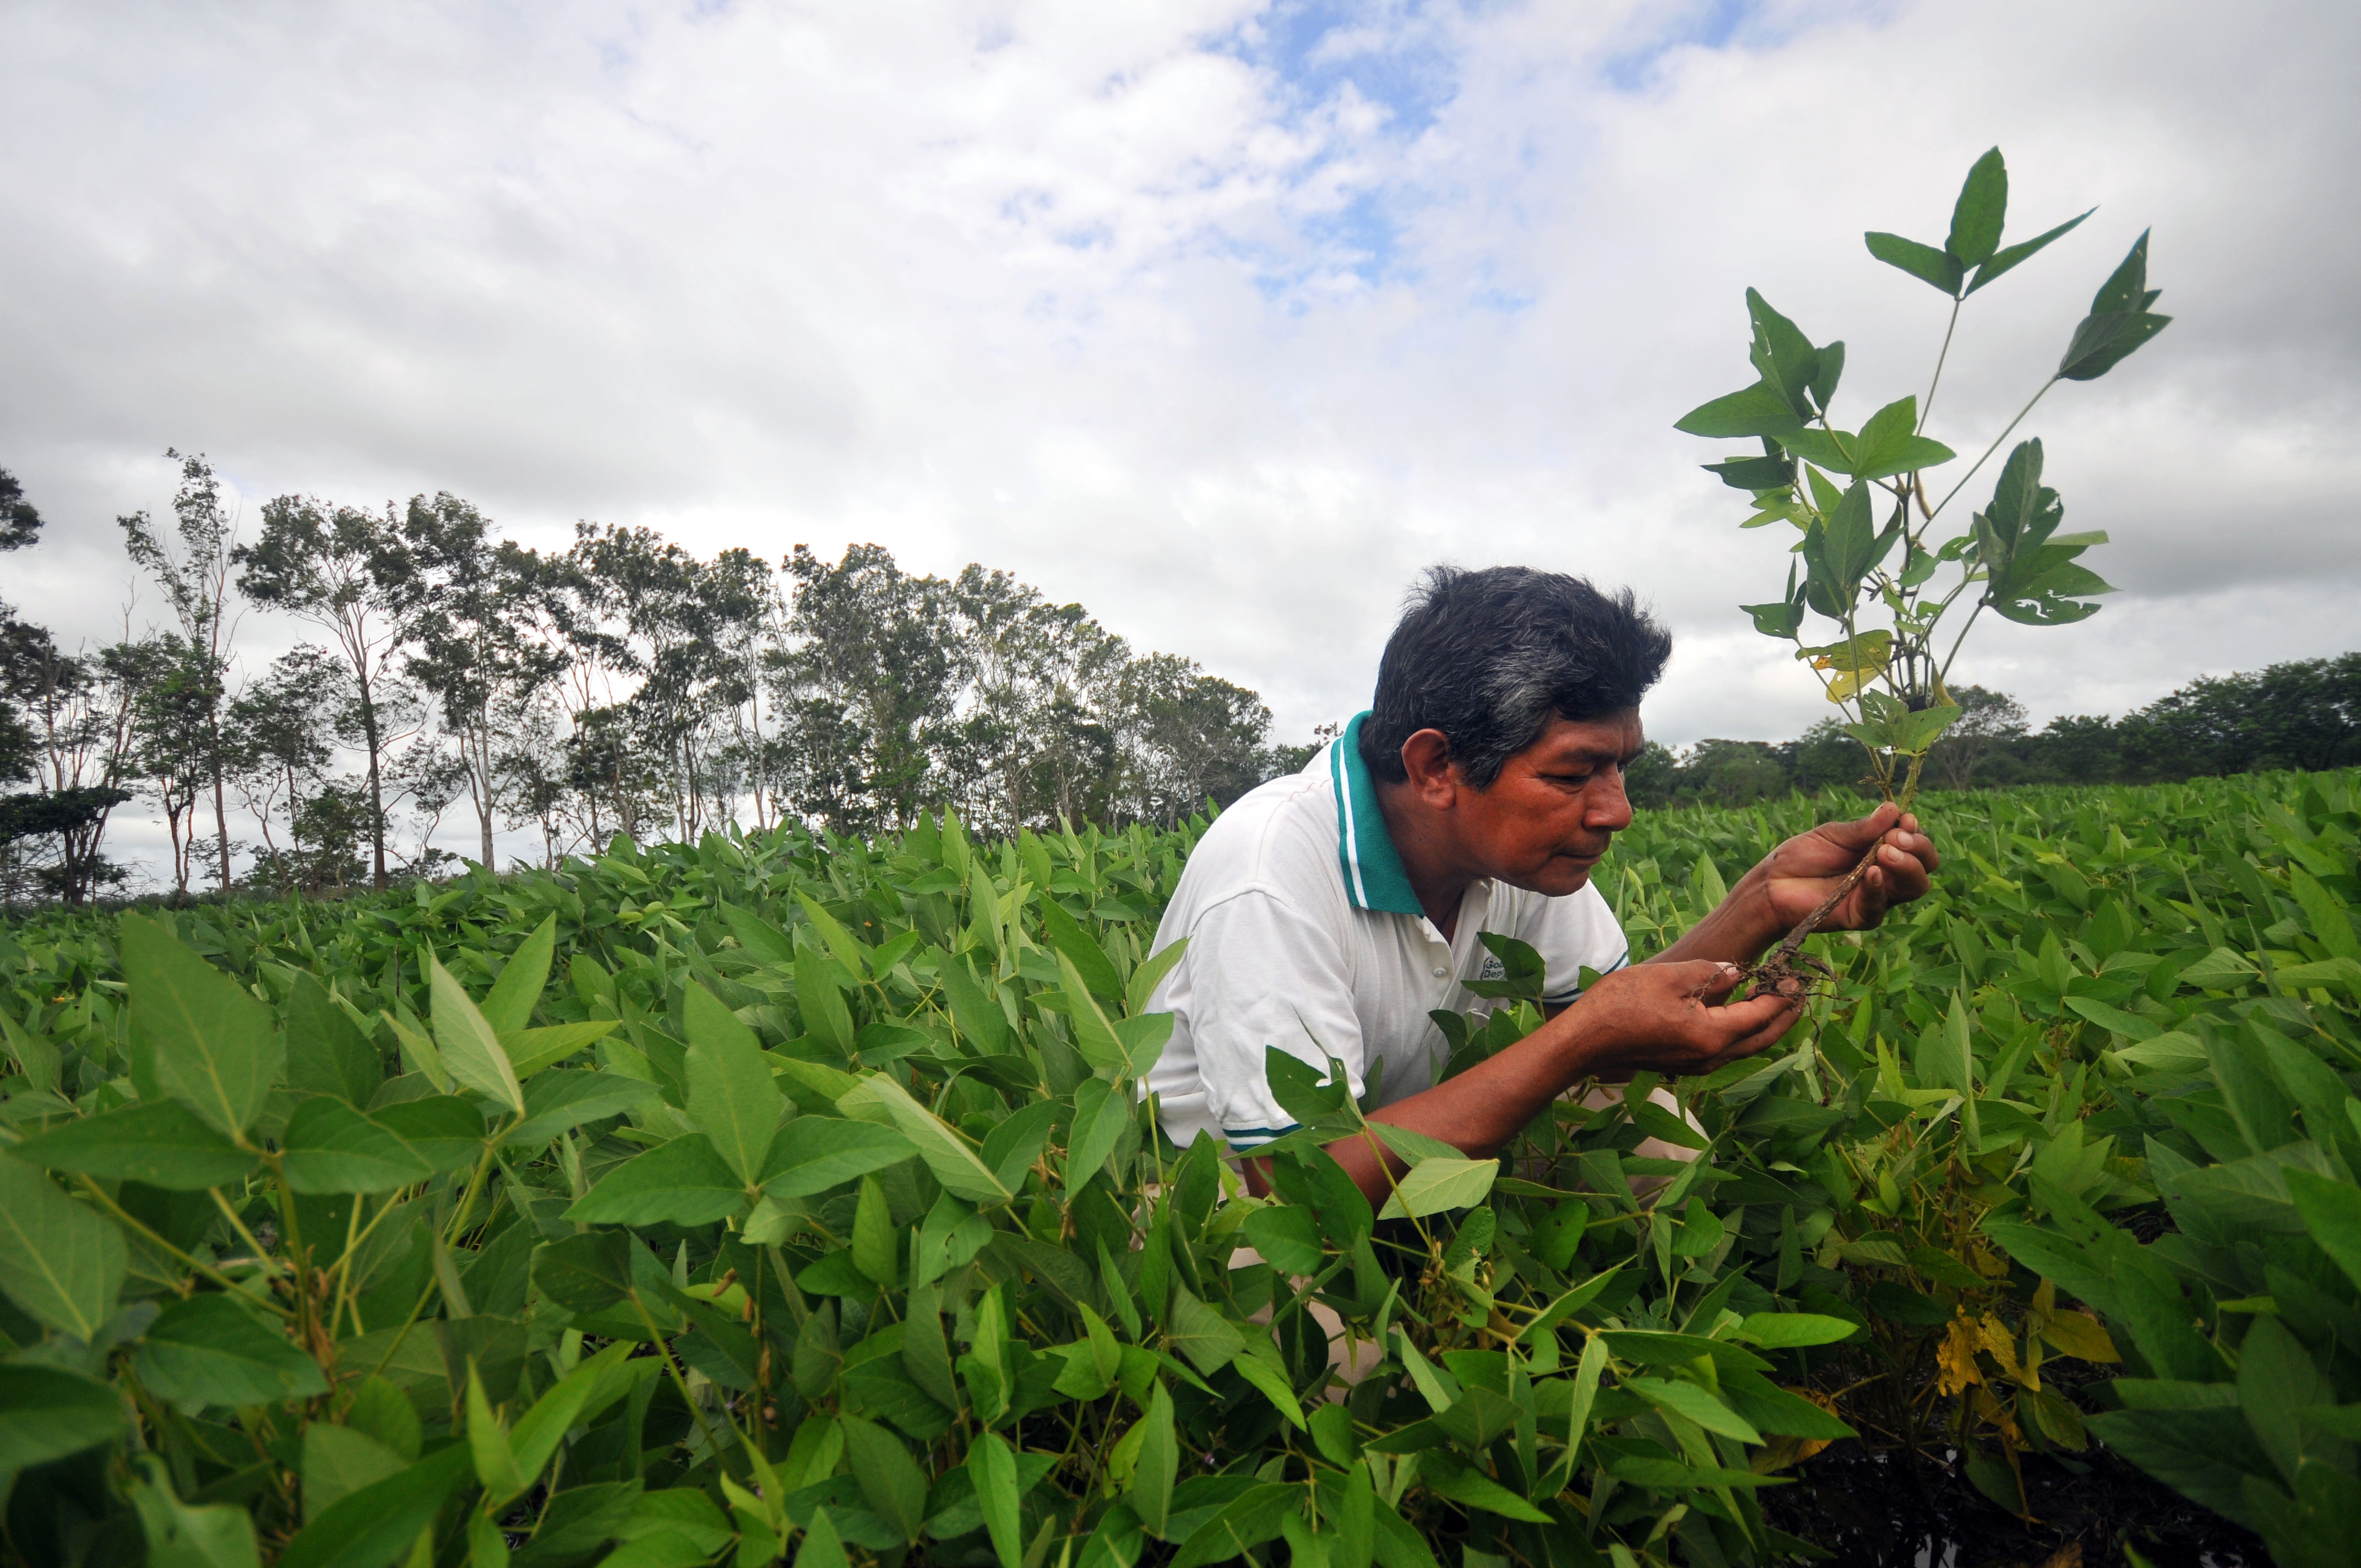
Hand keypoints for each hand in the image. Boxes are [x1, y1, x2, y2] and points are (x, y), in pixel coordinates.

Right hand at [1566, 961, 1802, 1079]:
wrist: (1584, 1041)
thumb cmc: (1622, 1004)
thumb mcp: (1669, 977)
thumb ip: (1710, 973)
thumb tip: (1736, 973)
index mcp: (1712, 1034)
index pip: (1760, 1014)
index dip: (1781, 995)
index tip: (1795, 977)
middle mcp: (1710, 1056)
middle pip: (1761, 1040)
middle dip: (1783, 1017)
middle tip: (1798, 995)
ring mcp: (1695, 1065)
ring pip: (1745, 1049)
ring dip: (1764, 1027)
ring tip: (1776, 1004)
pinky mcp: (1682, 1064)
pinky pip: (1725, 1051)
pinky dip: (1741, 1034)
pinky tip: (1738, 1017)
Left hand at [1752, 802, 1937, 933]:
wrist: (1771, 883)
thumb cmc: (1801, 856)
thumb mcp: (1833, 835)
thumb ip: (1863, 828)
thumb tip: (1895, 809)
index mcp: (1883, 851)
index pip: (1916, 845)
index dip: (1916, 832)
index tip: (1905, 820)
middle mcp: (1887, 875)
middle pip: (1924, 866)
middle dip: (1917, 848)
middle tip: (1896, 838)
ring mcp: (1876, 896)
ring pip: (1913, 887)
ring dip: (1905, 866)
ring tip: (1885, 851)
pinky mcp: (1860, 916)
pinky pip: (1879, 905)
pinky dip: (1879, 888)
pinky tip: (1873, 873)